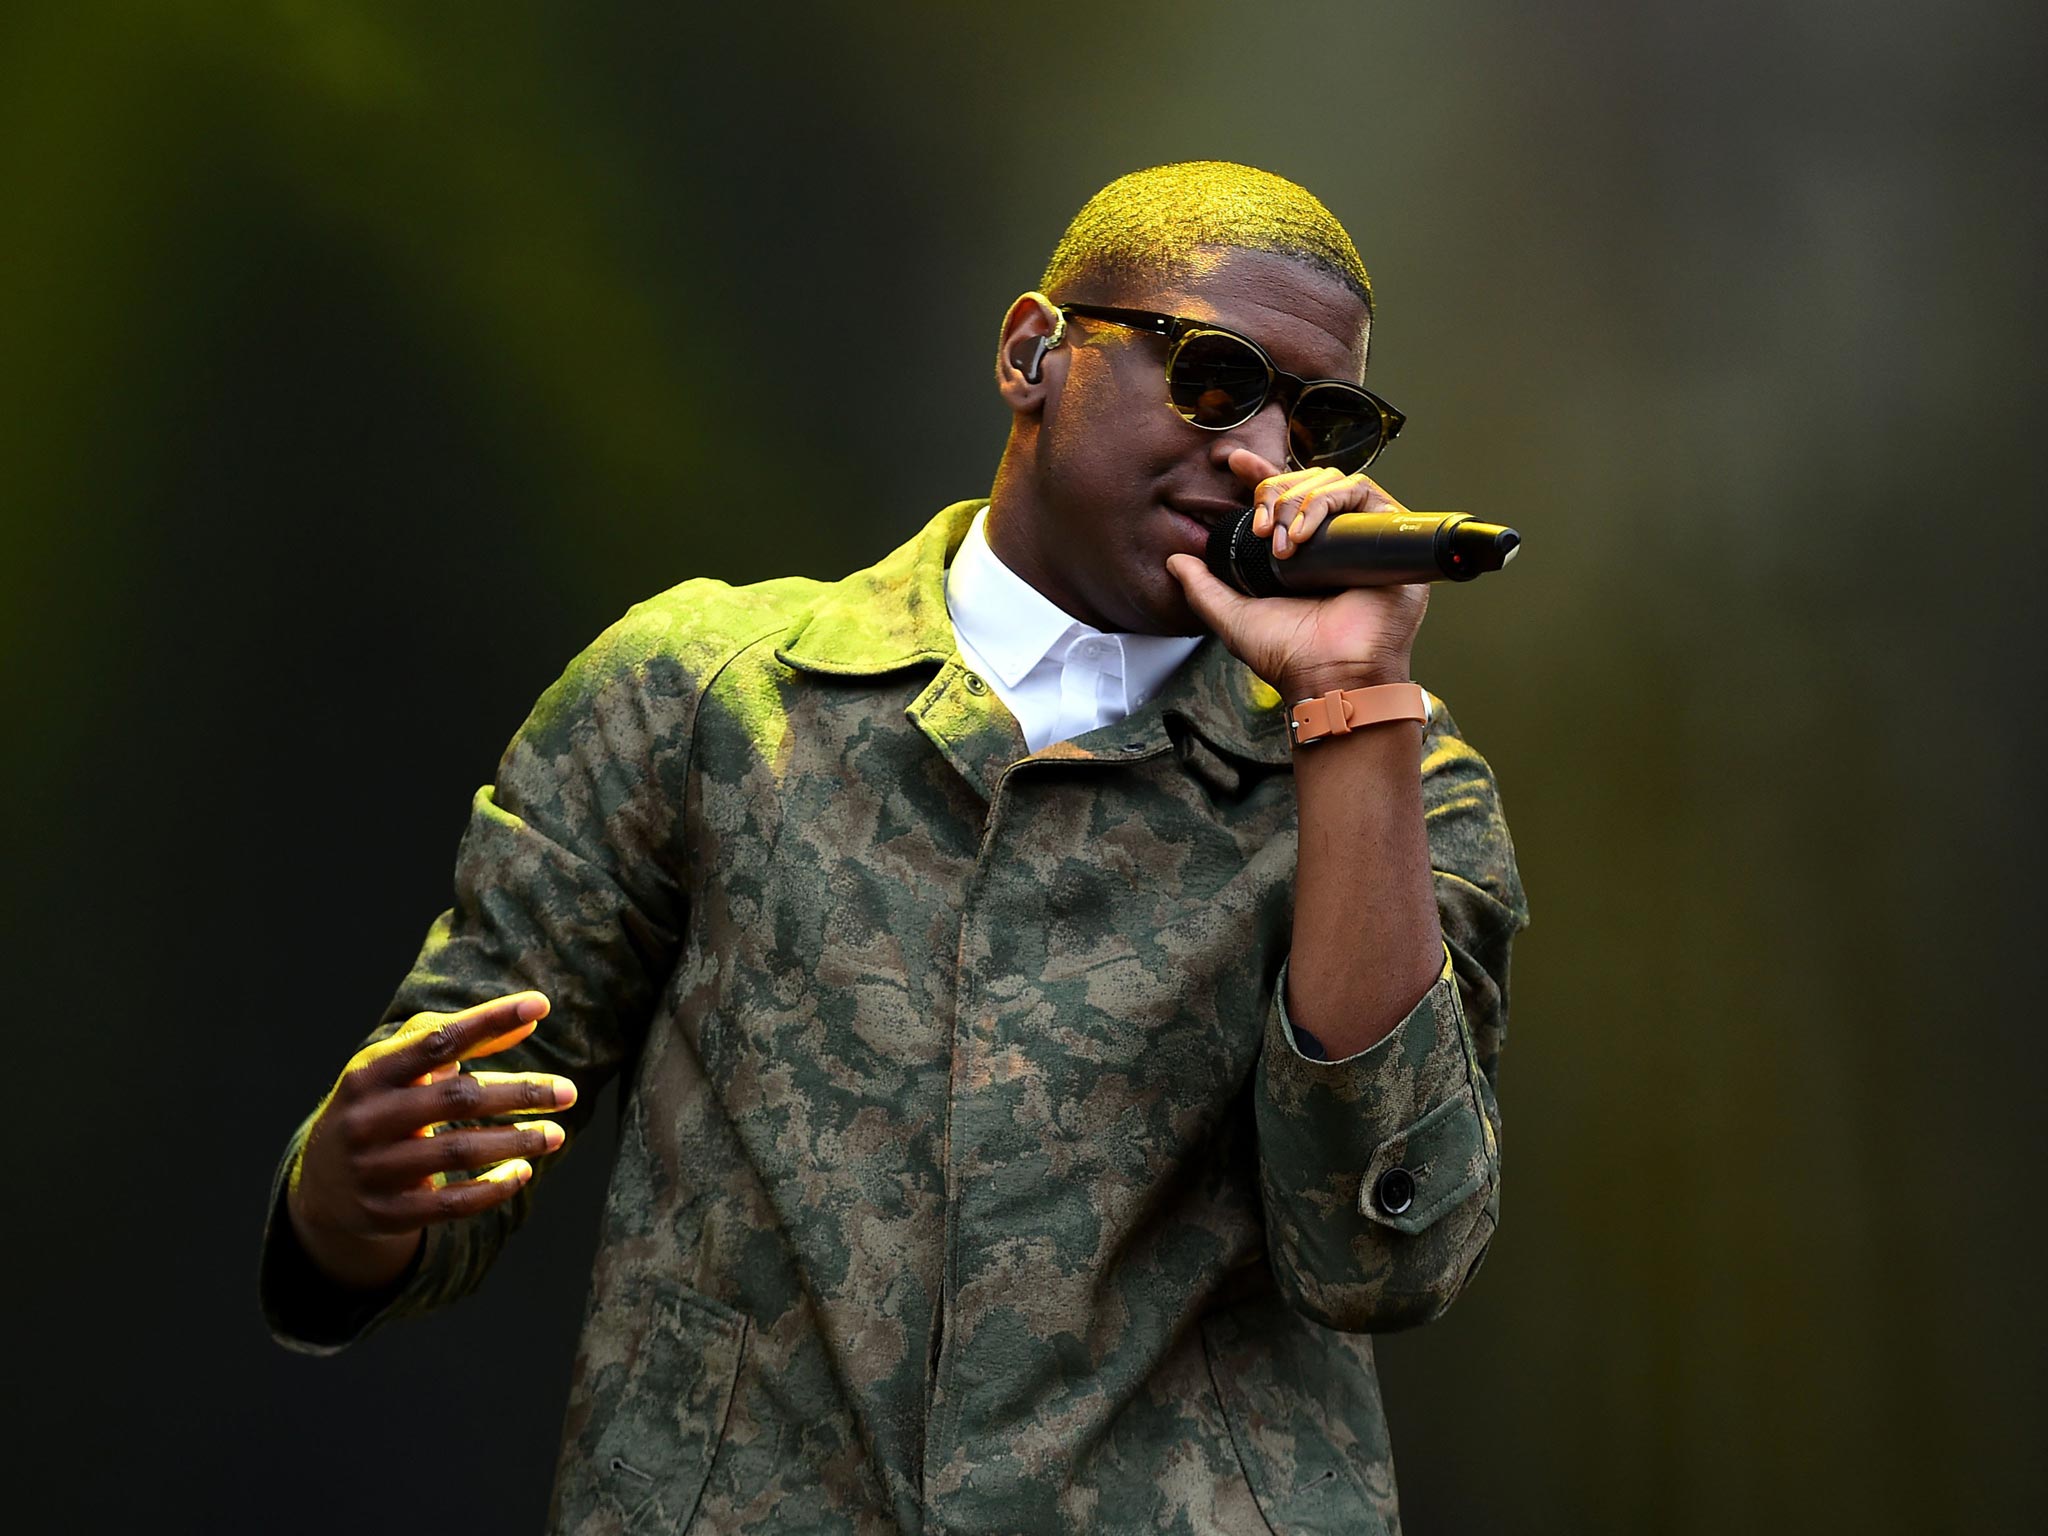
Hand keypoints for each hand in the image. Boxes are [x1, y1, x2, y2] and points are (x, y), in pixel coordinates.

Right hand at [286, 991, 577, 1290]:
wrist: (320, 1183)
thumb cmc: (378, 1105)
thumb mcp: (401, 1067)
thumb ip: (460, 1038)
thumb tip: (531, 1018)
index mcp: (370, 1073)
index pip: (437, 1040)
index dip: (489, 1020)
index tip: (540, 1004)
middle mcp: (368, 1118)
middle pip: (457, 1099)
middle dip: (520, 1093)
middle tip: (568, 1092)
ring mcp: (374, 1168)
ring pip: (457, 1152)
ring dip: (516, 1142)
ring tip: (556, 1134)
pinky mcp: (387, 1212)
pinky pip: (450, 1203)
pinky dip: (492, 1188)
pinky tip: (523, 1172)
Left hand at [1166, 448, 1429, 697]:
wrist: (1332, 675)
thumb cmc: (1291, 656)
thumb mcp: (1233, 618)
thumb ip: (1203, 589)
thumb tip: (1176, 561)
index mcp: (1303, 554)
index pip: (1285, 498)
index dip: (1261, 474)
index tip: (1233, 463)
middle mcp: (1334, 541)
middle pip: (1307, 482)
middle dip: (1274, 493)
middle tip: (1259, 529)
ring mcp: (1364, 536)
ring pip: (1332, 482)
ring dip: (1296, 501)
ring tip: (1281, 543)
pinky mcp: (1390, 534)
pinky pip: (1361, 492)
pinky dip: (1324, 504)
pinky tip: (1302, 536)